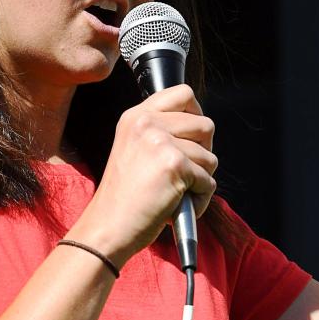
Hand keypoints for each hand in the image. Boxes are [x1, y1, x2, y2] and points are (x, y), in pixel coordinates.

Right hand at [71, 85, 217, 264]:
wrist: (108, 227)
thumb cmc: (124, 198)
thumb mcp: (133, 150)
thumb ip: (159, 133)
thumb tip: (201, 131)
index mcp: (136, 116)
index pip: (183, 93)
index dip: (196, 115)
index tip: (191, 137)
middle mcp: (147, 123)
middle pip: (205, 125)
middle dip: (203, 154)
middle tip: (183, 173)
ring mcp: (161, 142)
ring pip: (210, 157)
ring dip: (200, 181)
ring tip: (175, 194)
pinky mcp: (175, 165)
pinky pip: (208, 182)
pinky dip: (199, 200)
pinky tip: (176, 207)